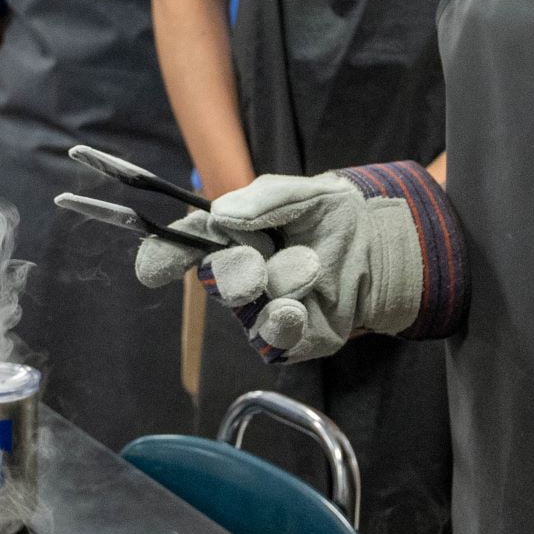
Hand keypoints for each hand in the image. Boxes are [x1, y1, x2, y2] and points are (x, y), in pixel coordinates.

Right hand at [131, 165, 452, 361]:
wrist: (383, 243)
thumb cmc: (333, 215)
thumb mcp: (299, 192)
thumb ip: (261, 200)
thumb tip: (222, 215)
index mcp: (232, 240)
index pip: (188, 249)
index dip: (163, 258)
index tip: (150, 268)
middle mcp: (243, 279)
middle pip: (217, 283)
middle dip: (231, 272)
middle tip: (255, 260)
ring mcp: (266, 311)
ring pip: (248, 312)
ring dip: (272, 288)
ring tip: (308, 266)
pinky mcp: (297, 339)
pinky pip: (277, 342)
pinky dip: (282, 324)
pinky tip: (294, 309)